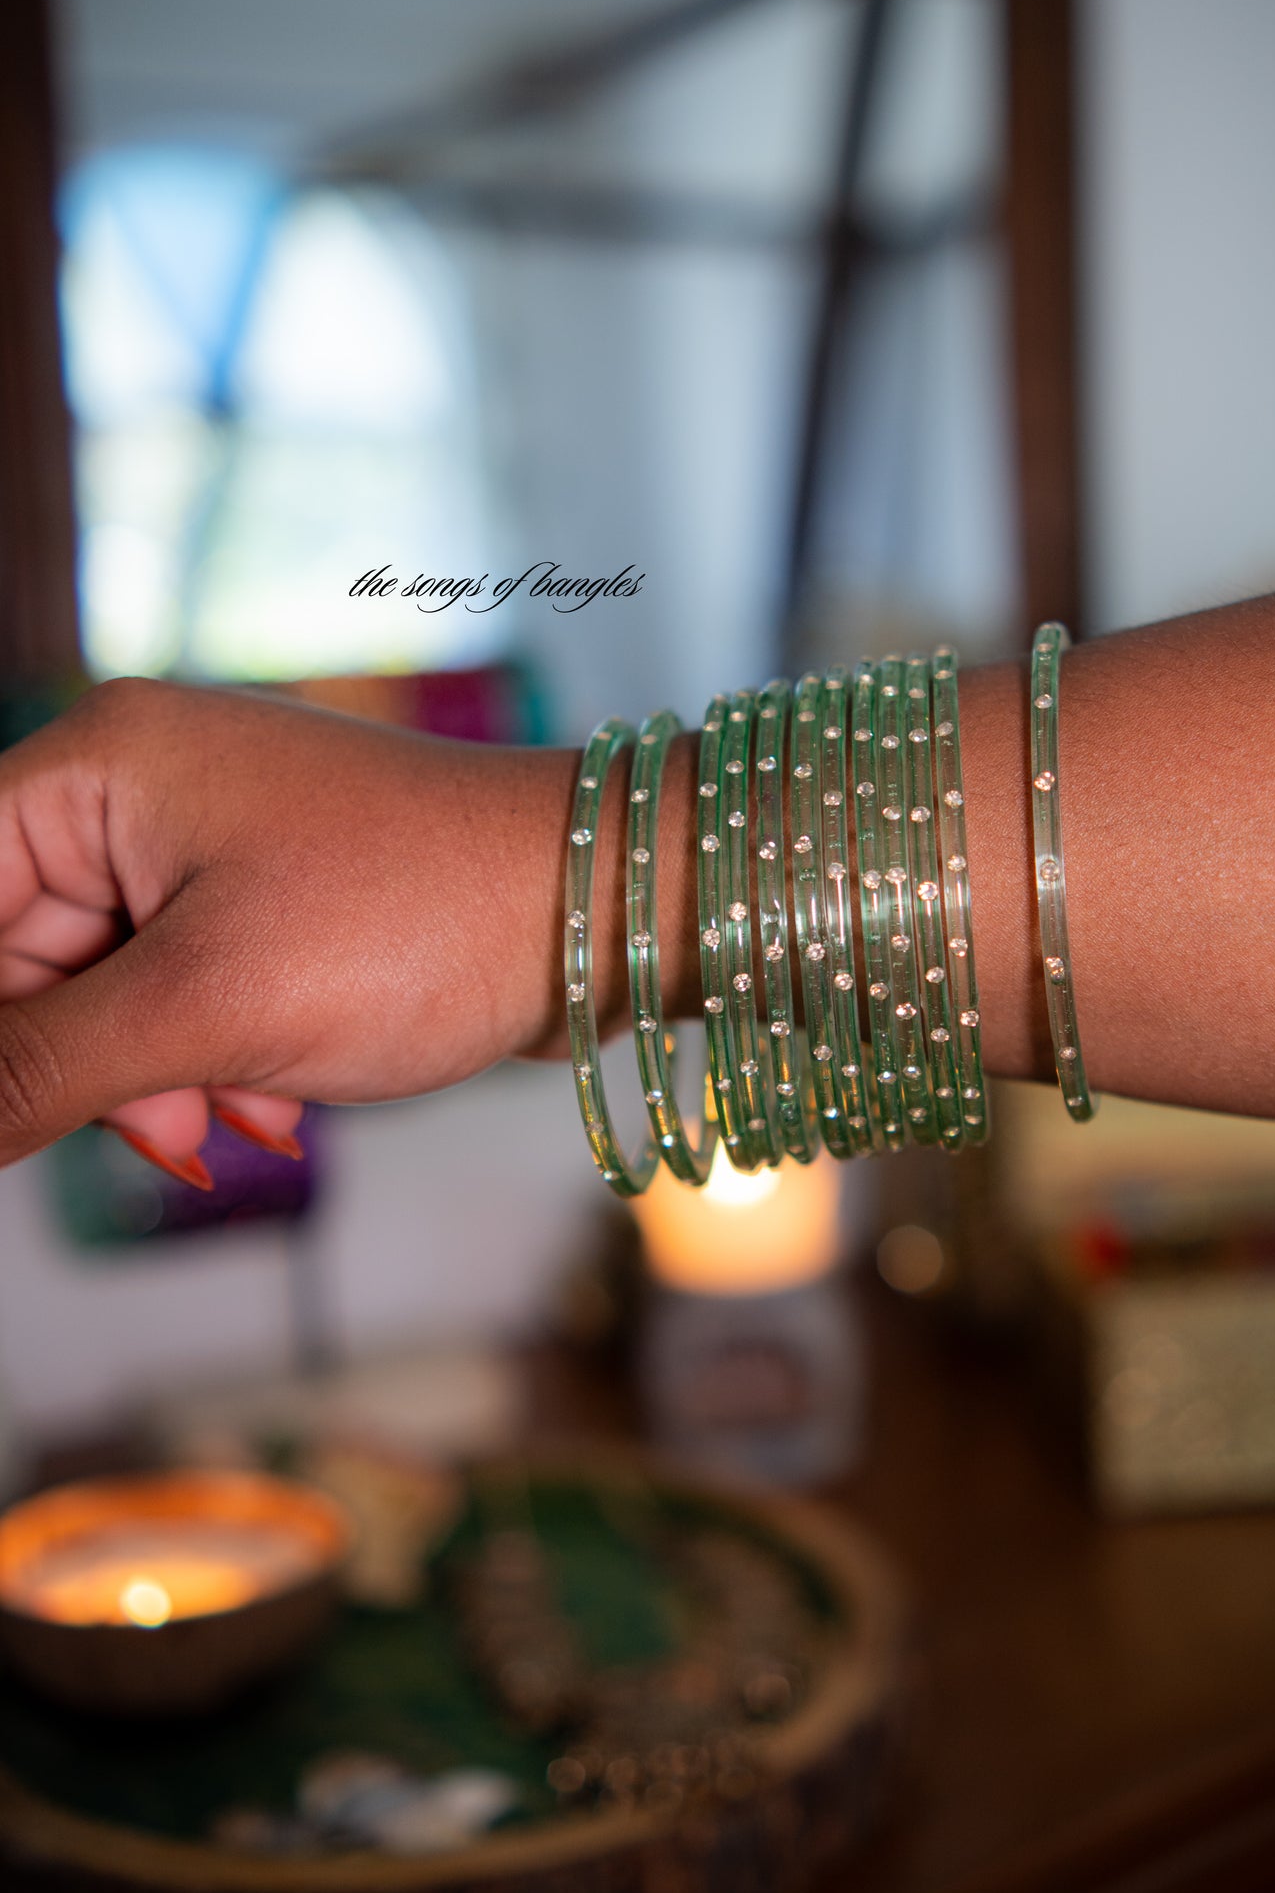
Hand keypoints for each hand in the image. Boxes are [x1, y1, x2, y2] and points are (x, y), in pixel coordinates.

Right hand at [0, 678, 578, 1177]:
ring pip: (101, 994)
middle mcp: (142, 788)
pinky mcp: (266, 903)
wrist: (598, 911)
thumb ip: (37, 1066)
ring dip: (153, 1080)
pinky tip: (277, 1100)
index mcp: (99, 766)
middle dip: (81, 1061)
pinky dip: (211, 1064)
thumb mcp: (205, 1009)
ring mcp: (208, 845)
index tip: (22, 1103)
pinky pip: (179, 999)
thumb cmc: (417, 924)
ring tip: (236, 1110)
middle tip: (167, 1126)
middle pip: (21, 955)